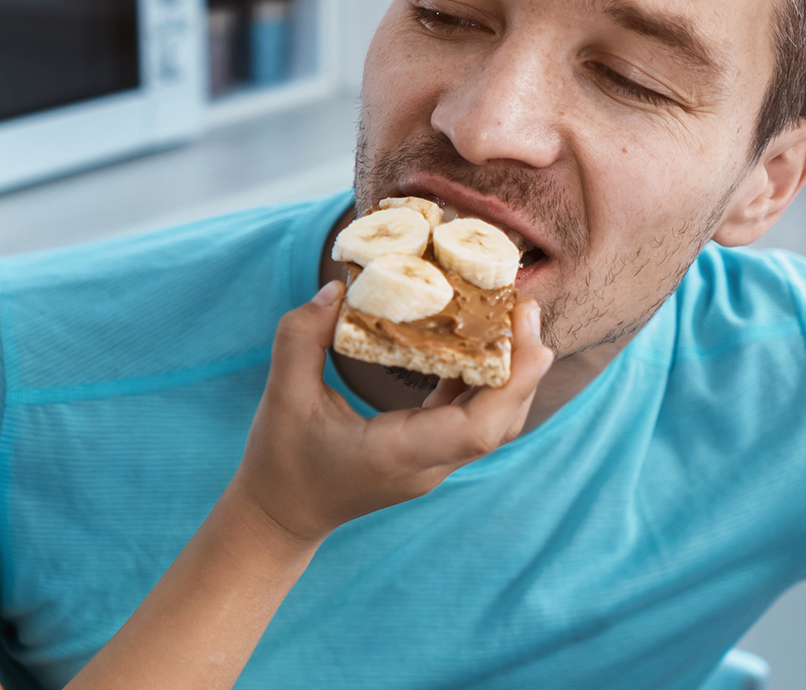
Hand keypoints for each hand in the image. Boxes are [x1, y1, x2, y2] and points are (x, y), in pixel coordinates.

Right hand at [229, 281, 552, 543]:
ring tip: (513, 318)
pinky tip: (480, 342)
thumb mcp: (281, 395)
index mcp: (396, 454)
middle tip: (526, 307)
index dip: (512, 381)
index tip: (525, 329)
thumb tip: (336, 291)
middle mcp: (426, 464)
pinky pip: (472, 419)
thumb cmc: (280, 459)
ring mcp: (432, 464)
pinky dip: (485, 381)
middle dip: (524, 368)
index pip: (475, 429)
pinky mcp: (428, 454)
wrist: (281, 514)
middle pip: (501, 424)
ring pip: (494, 424)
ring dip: (511, 374)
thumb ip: (301, 337)